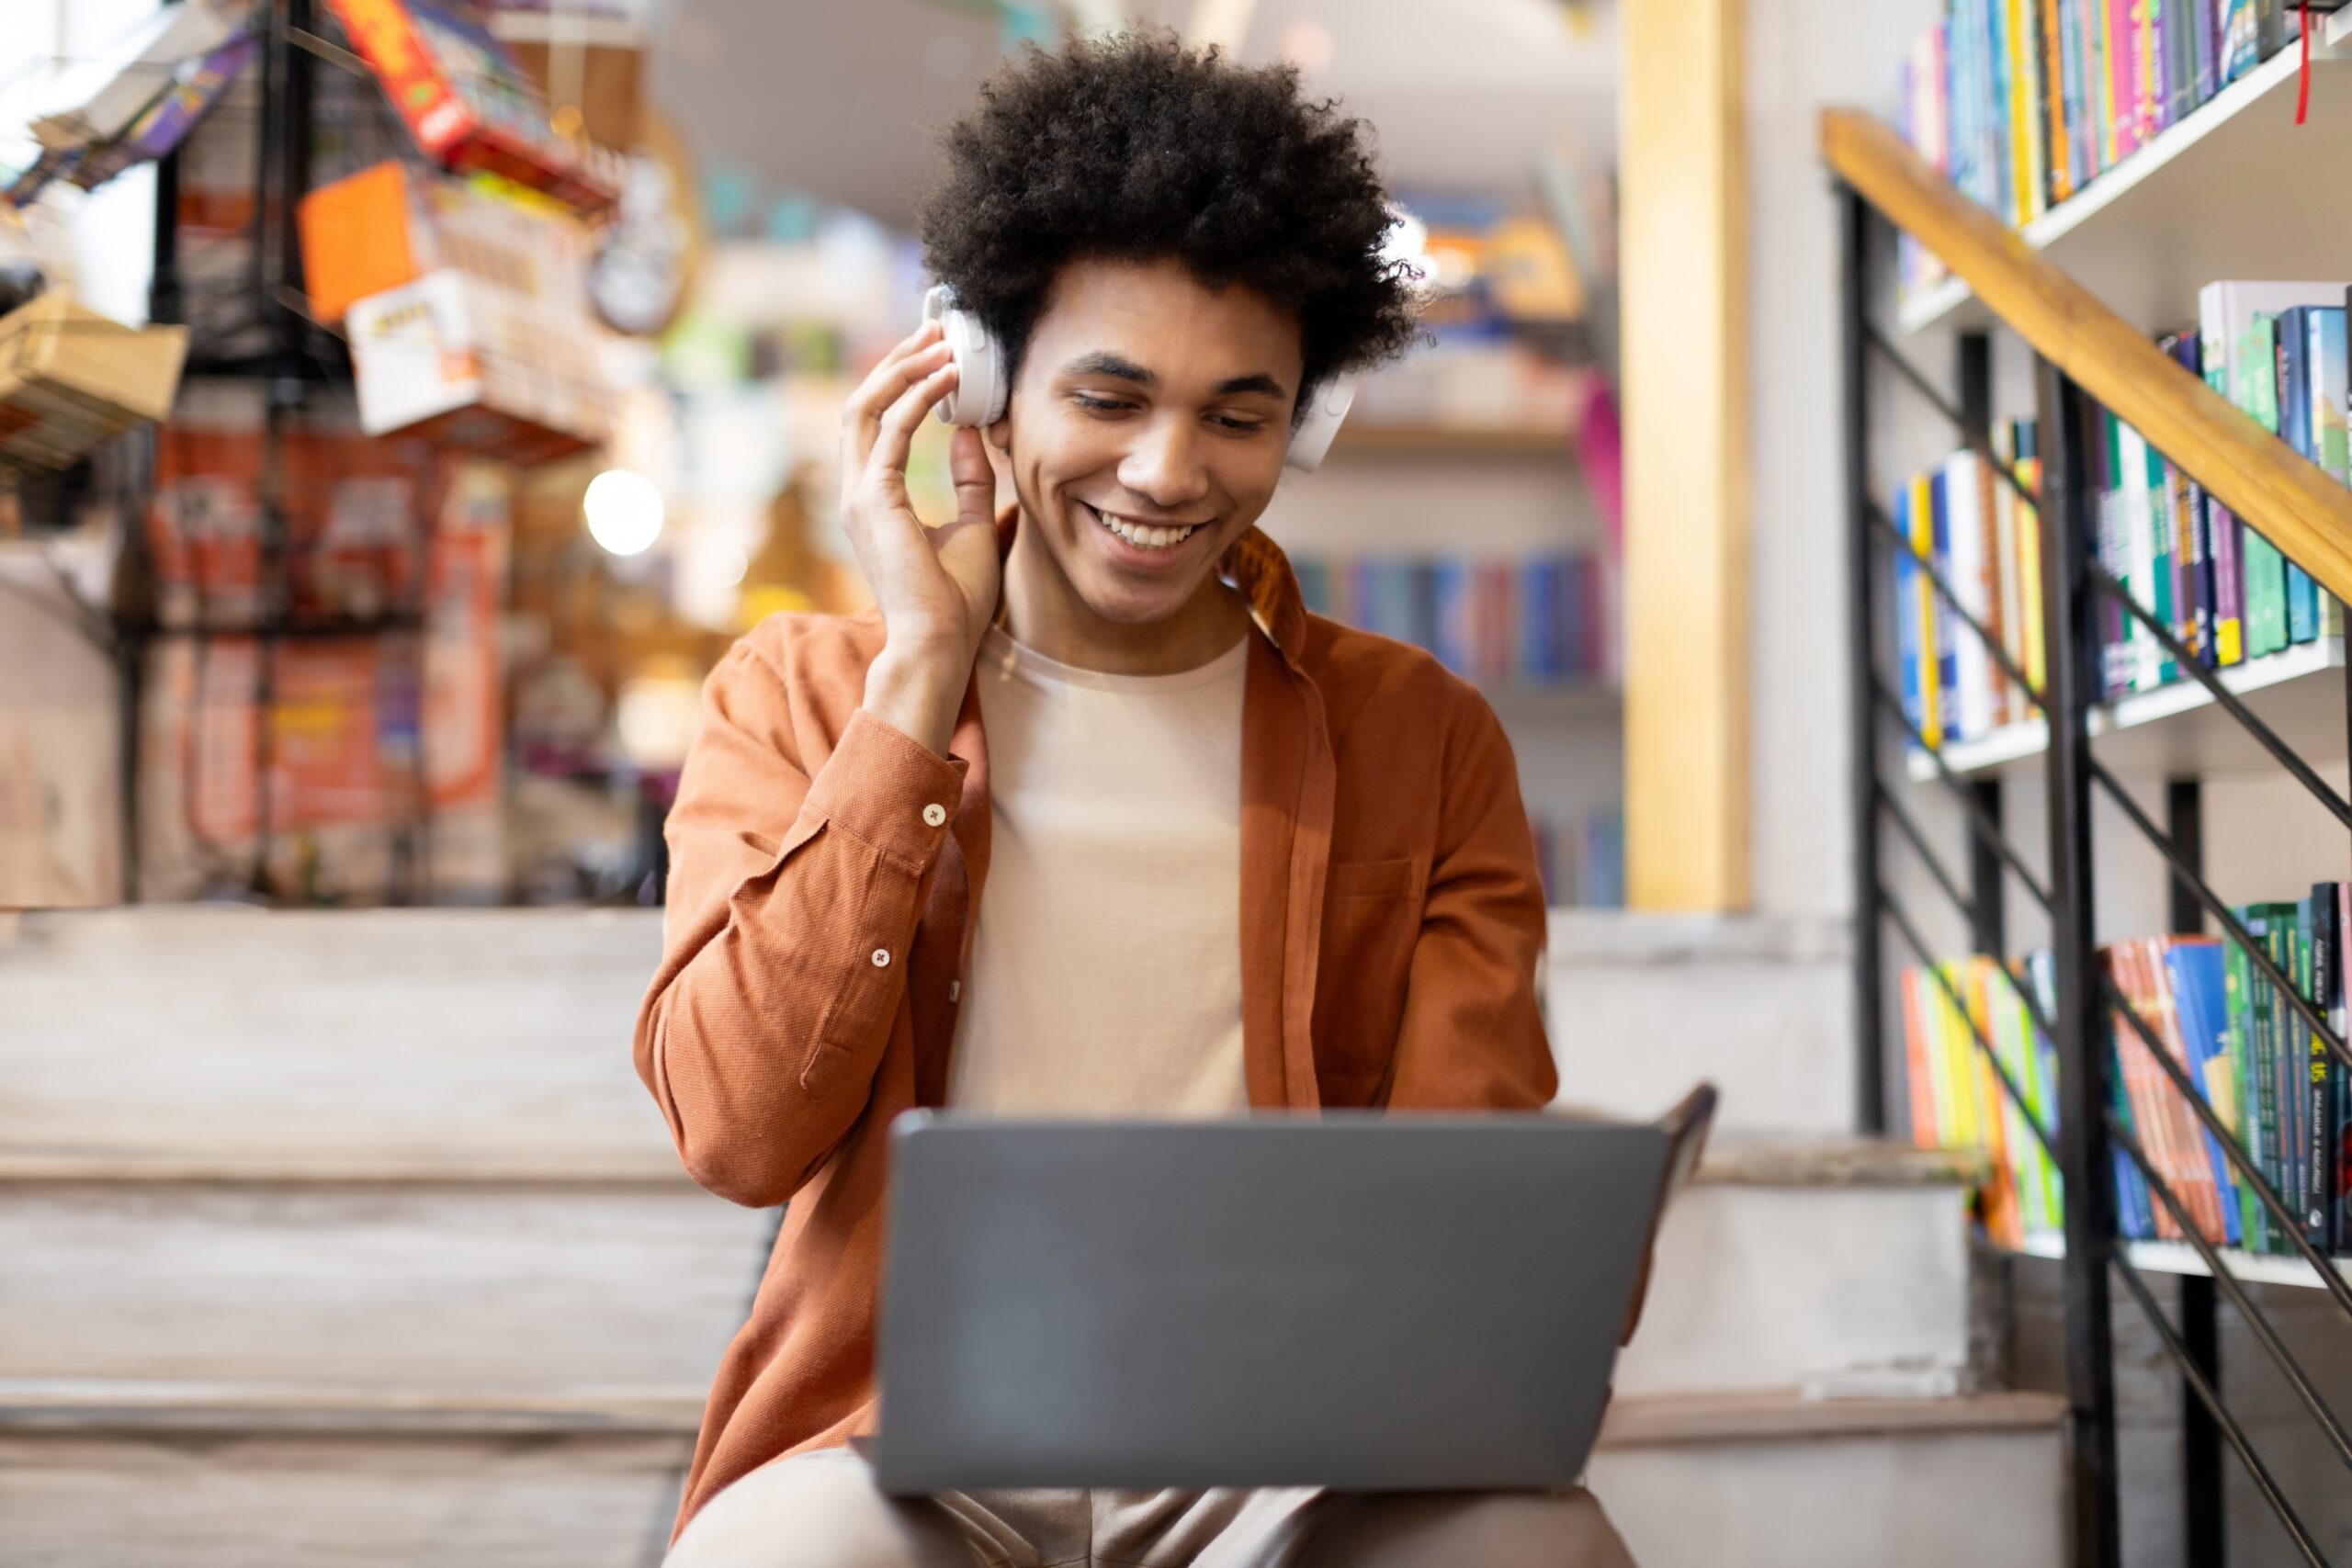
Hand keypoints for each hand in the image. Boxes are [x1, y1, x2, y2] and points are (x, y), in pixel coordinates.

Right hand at [839, 320, 1003, 752]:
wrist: (939, 645)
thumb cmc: (953, 602)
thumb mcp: (970, 526)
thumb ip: (969, 480)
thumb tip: (974, 433)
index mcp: (873, 498)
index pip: (876, 423)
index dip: (901, 384)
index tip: (935, 358)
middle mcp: (856, 491)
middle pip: (863, 404)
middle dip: (897, 363)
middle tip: (934, 333)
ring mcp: (858, 495)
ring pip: (867, 407)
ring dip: (903, 370)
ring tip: (940, 343)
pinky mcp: (874, 499)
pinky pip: (893, 431)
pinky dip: (919, 398)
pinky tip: (949, 380)